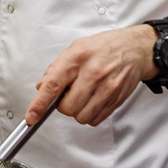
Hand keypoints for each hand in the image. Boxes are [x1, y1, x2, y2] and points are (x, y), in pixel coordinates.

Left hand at [30, 25, 156, 126]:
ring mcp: (106, 88)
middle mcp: (93, 73)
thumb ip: (56, 68)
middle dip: (64, 105)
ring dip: (78, 111)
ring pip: (82, 116)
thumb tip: (42, 87)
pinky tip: (94, 100)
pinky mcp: (116, 99)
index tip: (31, 116)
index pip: (53, 85)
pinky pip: (96, 119)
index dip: (39, 104)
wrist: (136, 49)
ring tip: (84, 96)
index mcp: (78, 58)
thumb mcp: (76, 48)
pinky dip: (91, 114)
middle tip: (70, 94)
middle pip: (68, 107)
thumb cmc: (105, 47)